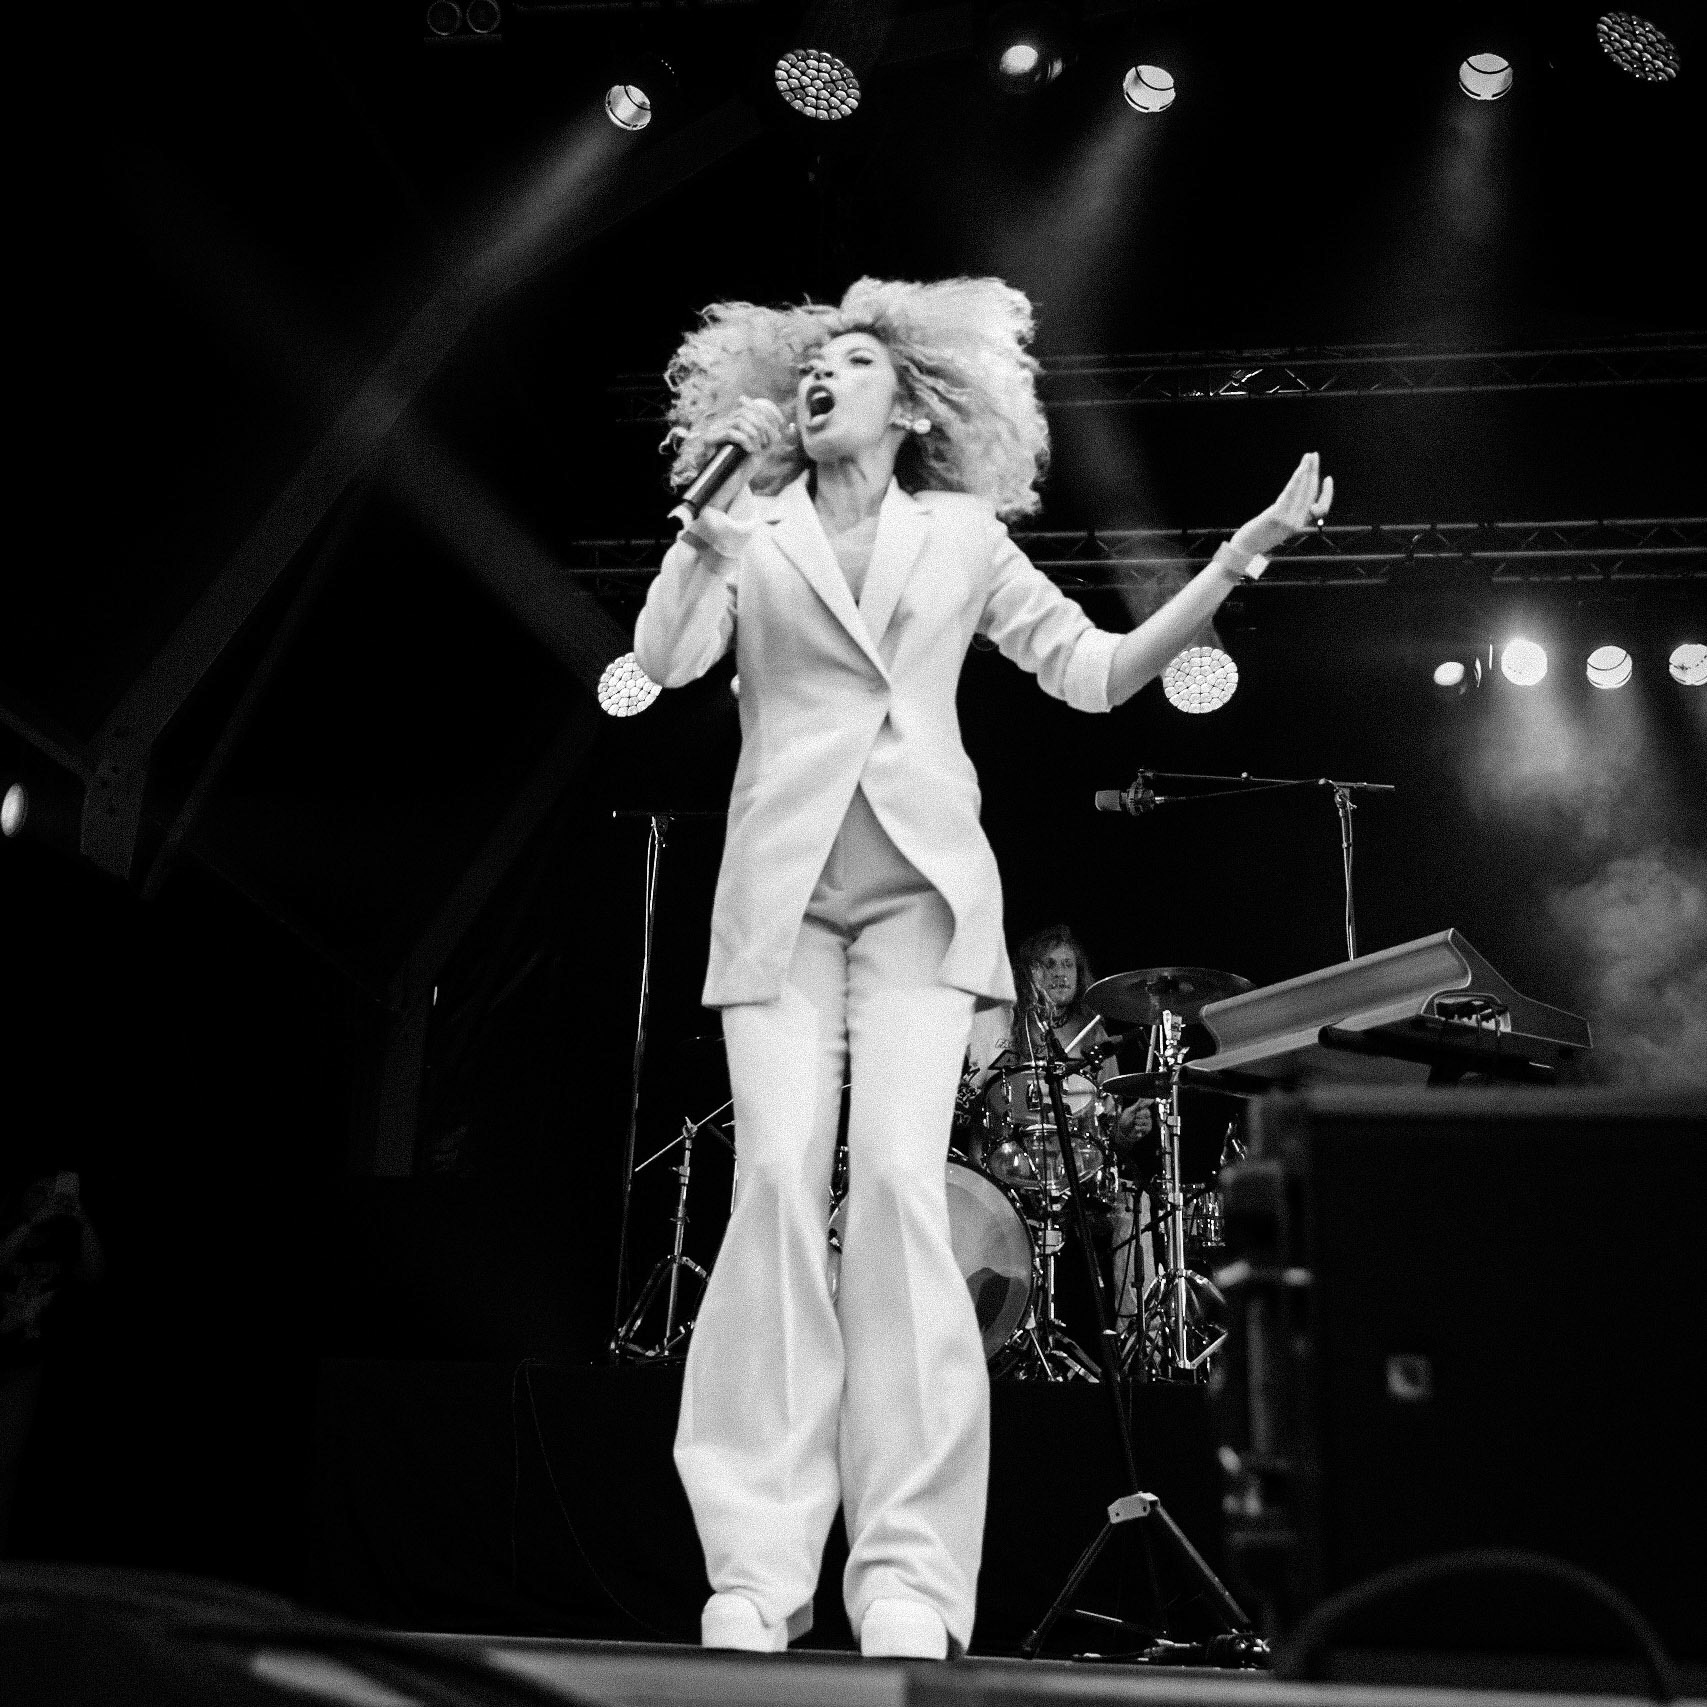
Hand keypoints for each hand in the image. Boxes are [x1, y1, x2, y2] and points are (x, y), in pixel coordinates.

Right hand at [697, 395, 794, 510]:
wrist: (725, 488)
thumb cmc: (742, 470)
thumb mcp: (760, 451)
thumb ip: (769, 437)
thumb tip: (783, 425)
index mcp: (732, 423)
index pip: (748, 407)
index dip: (765, 411)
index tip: (780, 422)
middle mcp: (721, 424)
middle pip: (744, 411)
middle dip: (761, 425)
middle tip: (766, 442)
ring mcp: (713, 430)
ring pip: (738, 420)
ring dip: (753, 434)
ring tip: (757, 449)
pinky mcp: (708, 440)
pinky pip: (730, 433)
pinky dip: (744, 440)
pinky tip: (750, 450)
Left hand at [1117, 1101, 1153, 1136]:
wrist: (1123, 1131)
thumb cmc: (1126, 1121)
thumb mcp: (1130, 1111)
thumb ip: (1137, 1105)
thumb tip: (1143, 1097)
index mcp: (1142, 1109)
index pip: (1147, 1104)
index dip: (1145, 1104)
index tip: (1140, 1106)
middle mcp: (1146, 1115)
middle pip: (1148, 1112)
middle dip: (1139, 1115)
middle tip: (1135, 1117)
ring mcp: (1148, 1122)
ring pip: (1146, 1120)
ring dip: (1138, 1122)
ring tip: (1134, 1123)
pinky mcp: (1147, 1129)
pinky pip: (1146, 1127)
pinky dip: (1138, 1128)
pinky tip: (1135, 1128)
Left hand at [1230, 451, 1334, 561]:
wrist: (1244, 549)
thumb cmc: (1259, 535)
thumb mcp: (1279, 524)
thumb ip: (1290, 511)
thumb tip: (1296, 493)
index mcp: (1300, 525)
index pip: (1322, 507)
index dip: (1327, 493)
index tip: (1328, 478)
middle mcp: (1298, 523)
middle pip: (1312, 493)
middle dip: (1314, 471)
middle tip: (1314, 455)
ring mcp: (1288, 520)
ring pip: (1304, 490)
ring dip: (1307, 470)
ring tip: (1309, 456)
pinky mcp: (1278, 516)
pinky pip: (1290, 494)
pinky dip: (1297, 480)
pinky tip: (1300, 469)